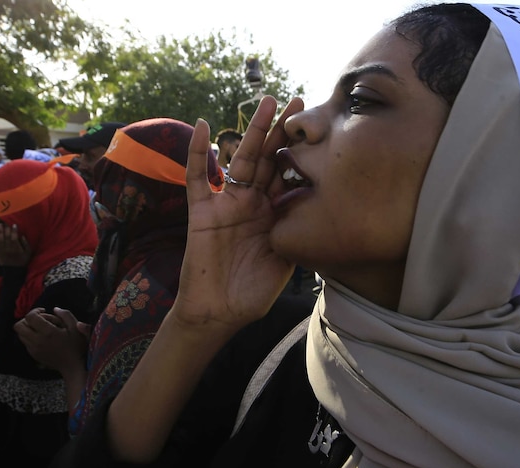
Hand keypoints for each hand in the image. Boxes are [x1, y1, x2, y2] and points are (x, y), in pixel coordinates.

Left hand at [0, 222, 31, 266]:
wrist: (13, 270)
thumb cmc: (21, 260)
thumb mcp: (28, 253)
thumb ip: (26, 244)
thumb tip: (22, 235)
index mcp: (15, 247)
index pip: (14, 238)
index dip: (13, 231)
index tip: (14, 224)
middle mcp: (6, 247)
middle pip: (3, 237)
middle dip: (1, 229)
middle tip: (0, 222)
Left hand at [14, 307, 87, 373]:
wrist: (73, 366)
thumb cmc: (76, 346)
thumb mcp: (75, 327)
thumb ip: (65, 315)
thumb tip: (55, 309)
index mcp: (48, 332)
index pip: (30, 317)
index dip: (35, 311)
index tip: (43, 311)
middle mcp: (37, 341)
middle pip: (19, 326)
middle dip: (27, 319)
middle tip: (38, 319)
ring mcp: (33, 349)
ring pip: (20, 334)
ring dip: (27, 328)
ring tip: (40, 328)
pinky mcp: (33, 355)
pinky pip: (25, 342)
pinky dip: (30, 337)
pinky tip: (42, 337)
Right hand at [170, 96, 303, 336]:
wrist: (218, 314)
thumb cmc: (252, 293)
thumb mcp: (285, 261)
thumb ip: (296, 234)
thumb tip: (322, 212)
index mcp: (274, 214)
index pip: (289, 175)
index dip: (302, 152)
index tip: (320, 126)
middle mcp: (252, 203)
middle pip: (270, 159)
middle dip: (283, 131)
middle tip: (299, 101)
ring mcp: (227, 204)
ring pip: (241, 159)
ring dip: (254, 131)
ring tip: (267, 103)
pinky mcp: (203, 212)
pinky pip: (198, 178)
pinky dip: (197, 152)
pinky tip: (202, 126)